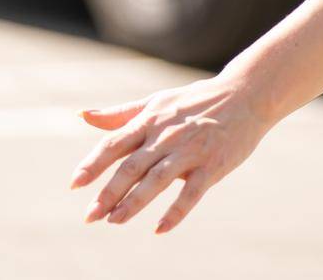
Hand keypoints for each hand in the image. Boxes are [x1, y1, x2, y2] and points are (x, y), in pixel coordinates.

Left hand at [69, 73, 274, 233]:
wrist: (247, 94)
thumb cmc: (198, 100)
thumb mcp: (158, 102)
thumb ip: (121, 114)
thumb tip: (83, 116)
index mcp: (151, 120)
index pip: (115, 143)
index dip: (94, 164)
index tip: (75, 185)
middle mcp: (167, 135)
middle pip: (132, 166)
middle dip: (109, 192)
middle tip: (90, 217)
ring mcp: (191, 150)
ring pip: (157, 180)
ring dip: (134, 202)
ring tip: (114, 221)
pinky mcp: (214, 164)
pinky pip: (192, 192)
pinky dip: (176, 211)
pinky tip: (159, 229)